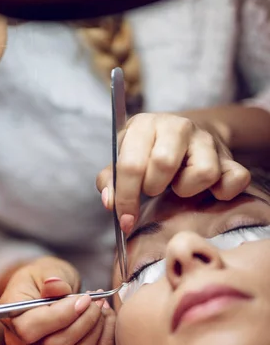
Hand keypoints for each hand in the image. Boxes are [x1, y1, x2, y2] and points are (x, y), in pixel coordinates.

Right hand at [0, 257, 114, 344]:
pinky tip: (105, 316)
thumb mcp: (43, 270)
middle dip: (84, 322)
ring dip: (95, 330)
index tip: (83, 298)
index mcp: (11, 318)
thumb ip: (50, 278)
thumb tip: (55, 285)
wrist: (46, 287)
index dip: (61, 316)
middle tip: (96, 300)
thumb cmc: (41, 277)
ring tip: (101, 305)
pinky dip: (104, 336)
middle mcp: (24, 343)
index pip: (30, 330)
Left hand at [97, 113, 250, 233]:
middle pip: (164, 163)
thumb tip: (109, 202)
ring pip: (203, 173)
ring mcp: (206, 141)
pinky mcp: (230, 157)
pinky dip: (223, 192)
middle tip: (153, 190)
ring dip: (187, 189)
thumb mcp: (123, 157)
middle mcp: (178, 126)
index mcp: (145, 125)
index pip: (131, 163)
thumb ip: (111, 179)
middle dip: (154, 187)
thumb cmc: (148, 152)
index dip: (126, 197)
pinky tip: (209, 192)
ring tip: (179, 185)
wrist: (187, 134)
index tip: (125, 219)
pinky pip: (235, 179)